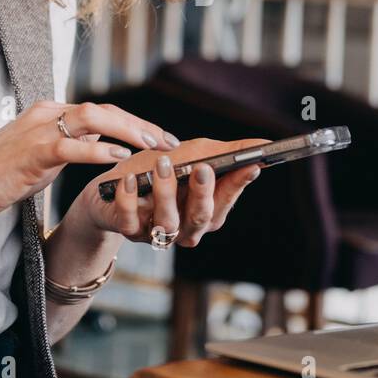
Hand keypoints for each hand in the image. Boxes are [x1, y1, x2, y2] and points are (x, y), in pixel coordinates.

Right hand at [0, 101, 177, 230]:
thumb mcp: (38, 158)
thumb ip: (68, 148)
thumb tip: (100, 147)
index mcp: (49, 114)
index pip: (102, 111)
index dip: (135, 124)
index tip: (162, 140)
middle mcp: (47, 114)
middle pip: (106, 109)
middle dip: (142, 126)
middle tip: (171, 144)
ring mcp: (38, 130)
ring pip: (96, 118)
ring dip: (131, 132)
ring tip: (155, 149)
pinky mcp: (32, 152)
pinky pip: (74, 146)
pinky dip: (101, 151)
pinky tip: (121, 162)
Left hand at [69, 137, 271, 247]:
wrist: (112, 189)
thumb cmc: (159, 171)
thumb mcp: (192, 156)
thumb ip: (226, 153)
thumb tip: (265, 145)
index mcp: (206, 213)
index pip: (226, 200)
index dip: (237, 184)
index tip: (248, 164)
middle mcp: (185, 228)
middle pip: (200, 217)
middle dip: (202, 193)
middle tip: (202, 168)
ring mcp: (156, 232)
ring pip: (166, 221)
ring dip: (166, 192)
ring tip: (163, 164)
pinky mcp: (128, 229)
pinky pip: (130, 221)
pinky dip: (129, 201)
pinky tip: (129, 181)